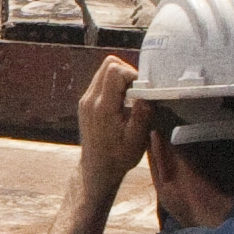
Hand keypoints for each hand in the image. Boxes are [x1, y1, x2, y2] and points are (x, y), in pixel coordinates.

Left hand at [75, 52, 154, 178]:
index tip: (141, 91)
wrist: (97, 169)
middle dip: (128, 72)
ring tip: (131, 97)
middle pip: (108, 64)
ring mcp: (86, 100)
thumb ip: (142, 115)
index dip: (133, 75)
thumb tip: (147, 94)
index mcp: (102, 107)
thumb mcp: (136, 140)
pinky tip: (123, 102)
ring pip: (104, 70)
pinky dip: (114, 85)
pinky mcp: (86, 102)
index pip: (114, 71)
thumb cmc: (118, 157)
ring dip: (121, 78)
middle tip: (138, 91)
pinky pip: (100, 81)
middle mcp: (90, 100)